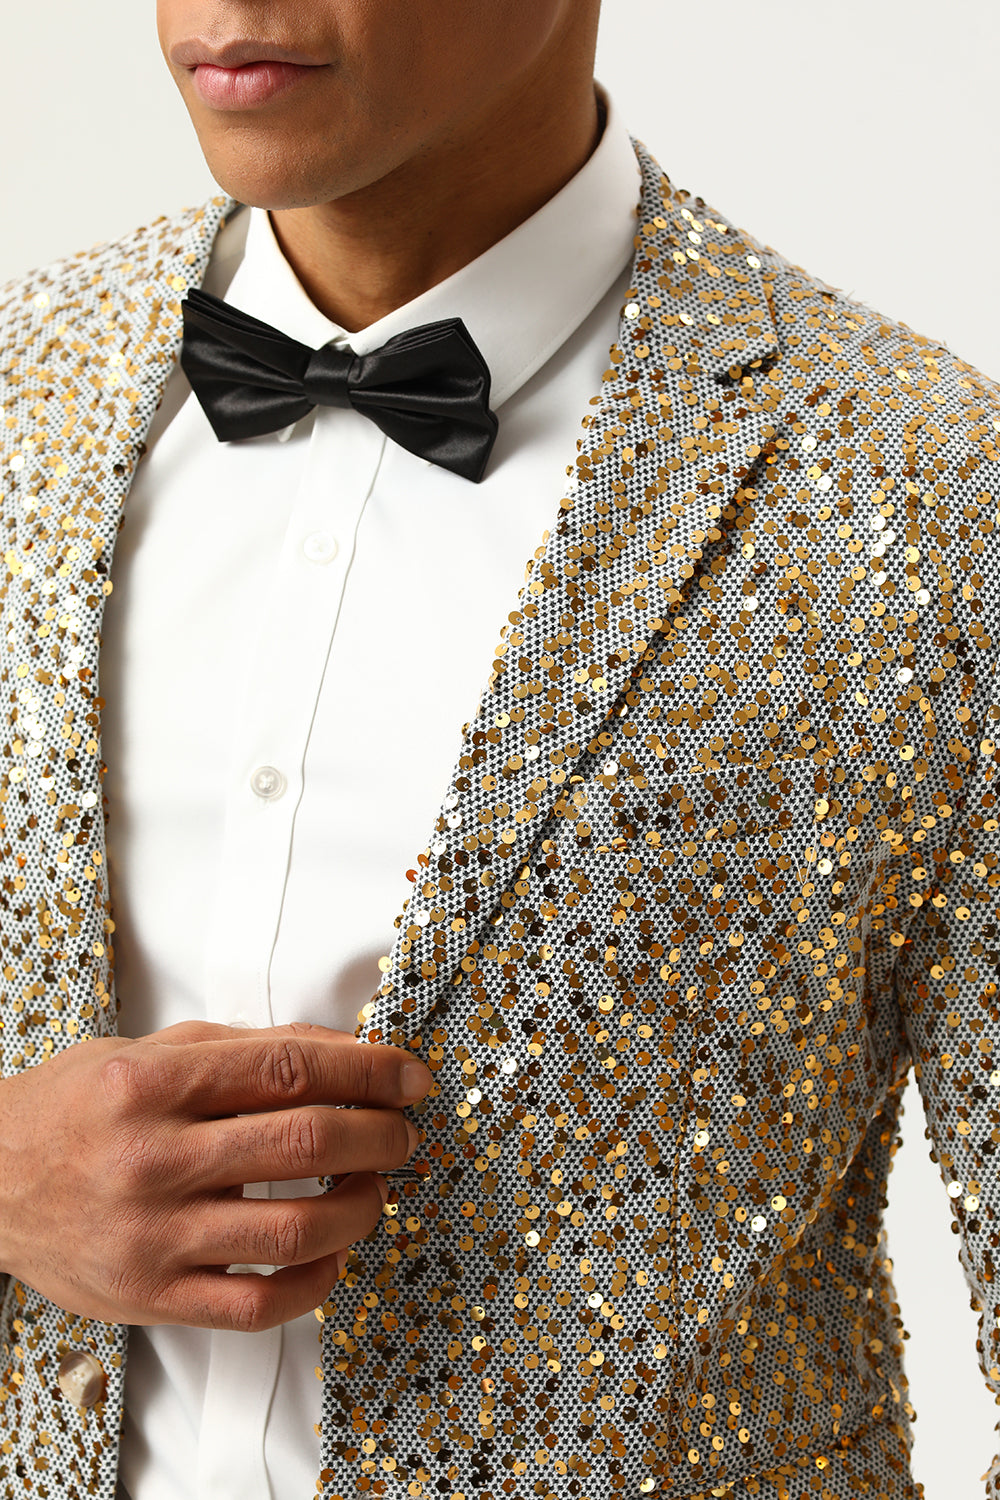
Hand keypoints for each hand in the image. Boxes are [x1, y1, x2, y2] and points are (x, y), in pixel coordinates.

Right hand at [0, 1019, 431, 1330]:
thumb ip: (245, 1050)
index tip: (409, 1075)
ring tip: (375, 1186)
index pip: (292, 1068)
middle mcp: (152, 1159)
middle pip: (306, 1144)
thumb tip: (348, 1050)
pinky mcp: (153, 1297)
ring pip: (296, 1230)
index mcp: (152, 1084)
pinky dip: (316, 1281)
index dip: (368, 1070)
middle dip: (380, 1135)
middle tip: (403, 1131)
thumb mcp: (150, 1052)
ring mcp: (153, 1236)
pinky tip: (332, 1252)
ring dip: (362, 1205)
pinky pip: (259, 1305)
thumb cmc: (75, 1109)